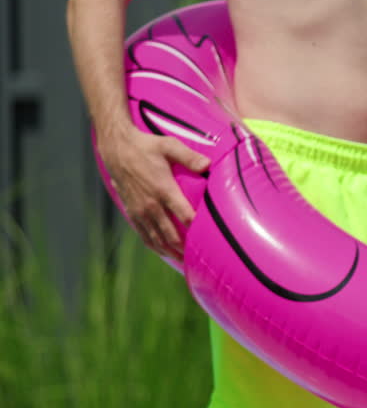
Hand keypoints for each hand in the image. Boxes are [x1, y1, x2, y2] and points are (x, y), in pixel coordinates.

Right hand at [97, 123, 209, 258]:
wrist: (116, 149)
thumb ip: (189, 156)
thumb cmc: (146, 145)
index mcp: (163, 190)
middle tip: (198, 259)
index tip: (209, 238)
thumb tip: (208, 165)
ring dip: (169, 251)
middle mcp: (151, 205)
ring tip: (183, 261)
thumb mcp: (169, 146)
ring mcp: (139, 210)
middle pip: (170, 234)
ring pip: (156, 239)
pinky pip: (143, 234)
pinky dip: (154, 245)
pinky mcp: (131, 211)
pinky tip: (162, 251)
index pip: (185, 215)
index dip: (197, 228)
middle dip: (184, 248)